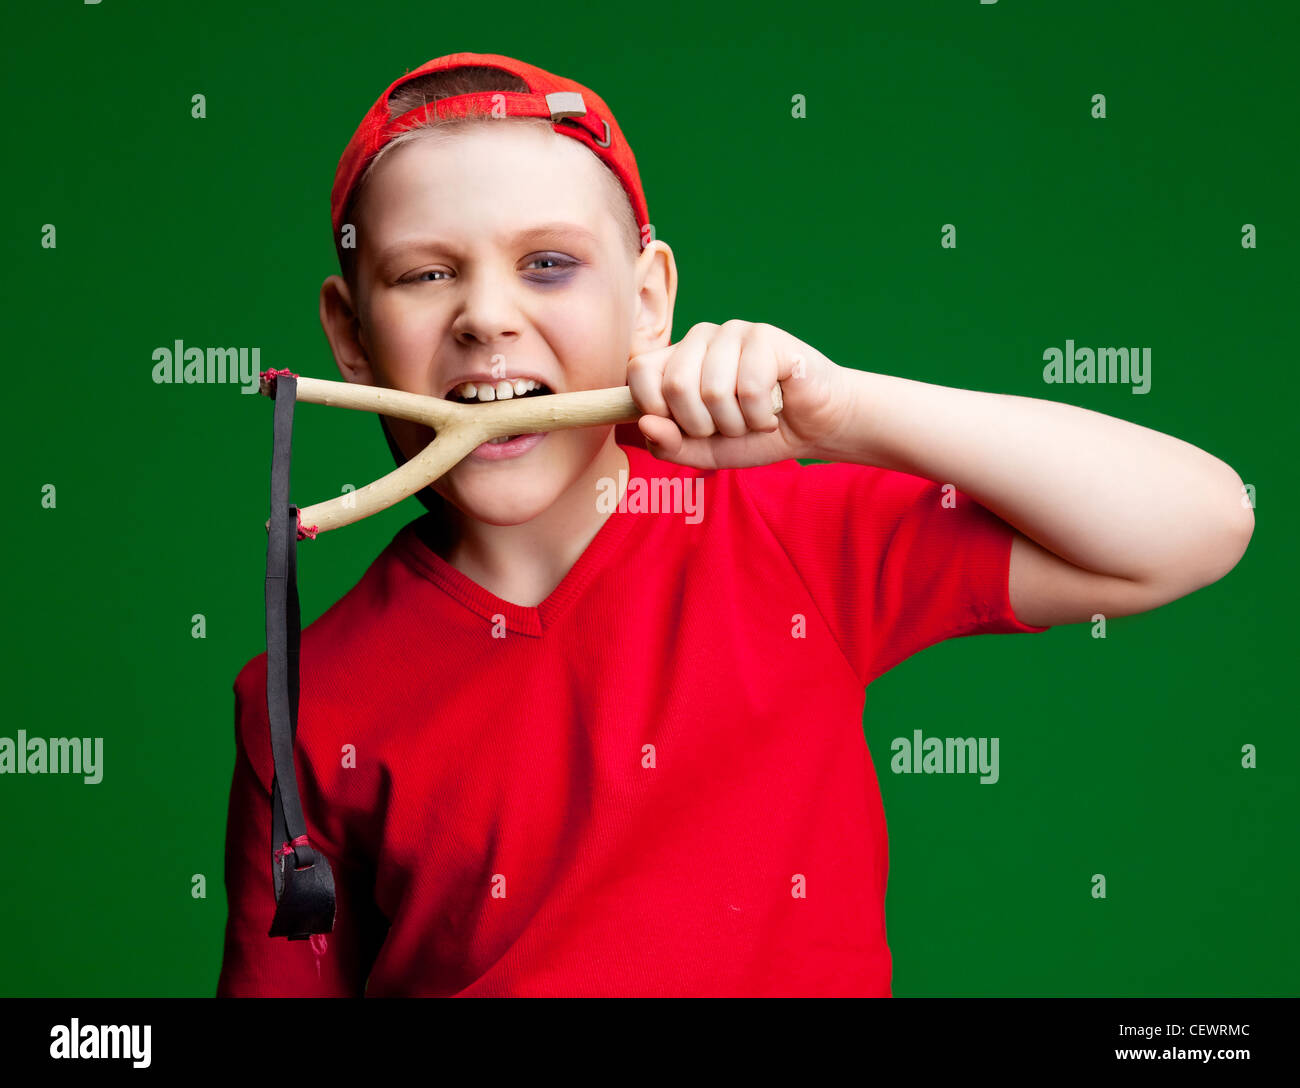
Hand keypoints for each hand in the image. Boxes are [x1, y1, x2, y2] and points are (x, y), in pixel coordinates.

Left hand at [626, 320, 852, 468]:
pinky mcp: (765, 336)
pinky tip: (773, 410)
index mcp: (676, 359)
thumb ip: (668, 445)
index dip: (655, 408)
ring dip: (736, 424)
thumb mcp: (703, 452)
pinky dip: (761, 416)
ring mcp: (732, 333)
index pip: (639, 371)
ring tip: (752, 418)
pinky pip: (748, 388)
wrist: (811, 428)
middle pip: (675, 385)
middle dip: (703, 425)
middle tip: (727, 426)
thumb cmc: (754, 434)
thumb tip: (645, 423)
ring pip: (713, 391)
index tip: (684, 427)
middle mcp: (700, 338)